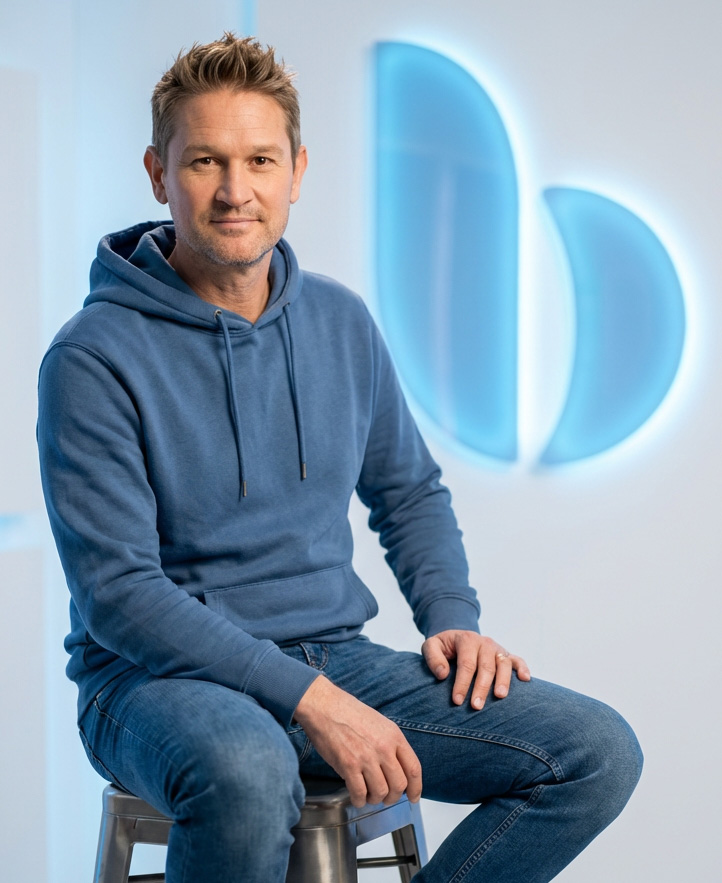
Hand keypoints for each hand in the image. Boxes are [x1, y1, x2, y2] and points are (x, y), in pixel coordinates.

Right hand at [293, 675, 421, 807]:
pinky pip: (360, 793)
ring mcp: (366, 757)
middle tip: (385, 797)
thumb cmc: (349, 713)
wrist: (325, 706)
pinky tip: (357, 797)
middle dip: (393, 797)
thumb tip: (395, 769)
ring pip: (381, 792)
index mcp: (394, 736)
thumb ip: (390, 745)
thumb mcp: (379, 723)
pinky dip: (359, 800)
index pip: (414, 769)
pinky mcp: (348, 765)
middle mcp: (384, 748)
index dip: (415, 788)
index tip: (413, 797)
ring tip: (369, 795)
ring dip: (375, 799)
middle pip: (399, 785)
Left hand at [422, 630, 530, 709]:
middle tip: (476, 706)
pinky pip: (518, 659)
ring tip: (499, 697)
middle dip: (481, 687)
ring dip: (503, 680)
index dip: (462, 682)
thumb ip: (433, 658)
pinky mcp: (506, 654)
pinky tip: (526, 679)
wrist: (457, 637)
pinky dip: (523, 668)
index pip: (466, 663)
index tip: (456, 701)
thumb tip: (442, 675)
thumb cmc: (444, 646)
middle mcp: (484, 643)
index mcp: (466, 639)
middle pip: (486, 666)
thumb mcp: (431, 646)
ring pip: (503, 664)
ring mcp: (497, 648)